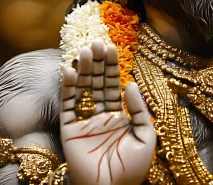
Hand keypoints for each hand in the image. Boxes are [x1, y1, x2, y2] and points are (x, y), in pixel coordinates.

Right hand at [60, 40, 155, 184]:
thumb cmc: (130, 170)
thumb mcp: (145, 138)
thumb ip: (140, 111)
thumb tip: (130, 84)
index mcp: (119, 116)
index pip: (114, 85)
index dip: (112, 67)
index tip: (110, 47)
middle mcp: (100, 115)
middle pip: (97, 83)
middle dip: (96, 63)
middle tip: (95, 43)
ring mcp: (84, 121)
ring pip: (82, 89)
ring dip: (82, 70)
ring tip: (83, 52)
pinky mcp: (69, 128)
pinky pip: (67, 104)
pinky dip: (67, 87)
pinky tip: (69, 71)